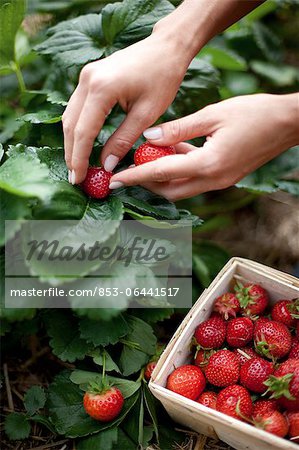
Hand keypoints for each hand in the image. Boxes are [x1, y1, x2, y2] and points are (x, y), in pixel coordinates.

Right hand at [62, 31, 190, 183]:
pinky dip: (77, 128)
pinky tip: (82, 145)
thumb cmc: (163, 78)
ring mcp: (85, 76)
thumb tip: (106, 166)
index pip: (83, 132)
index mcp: (101, 88)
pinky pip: (77, 108)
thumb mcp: (146, 115)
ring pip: (69, 116)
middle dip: (71, 154)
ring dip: (72, 143)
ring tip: (77, 166)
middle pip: (70, 125)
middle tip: (74, 179)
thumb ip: (123, 141)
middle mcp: (87, 80)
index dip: (79, 159)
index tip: (78, 180)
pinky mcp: (89, 77)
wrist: (165, 47)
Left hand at [109, 93, 298, 200]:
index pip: (161, 173)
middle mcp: (212, 180)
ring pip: (181, 187)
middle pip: (169, 190)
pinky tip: (172, 150)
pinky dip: (179, 170)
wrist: (288, 123)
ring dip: (162, 176)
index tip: (114, 181)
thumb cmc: (254, 113)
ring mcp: (220, 182)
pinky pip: (194, 179)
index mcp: (208, 164)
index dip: (134, 177)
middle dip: (146, 182)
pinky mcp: (224, 178)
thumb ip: (178, 129)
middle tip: (127, 168)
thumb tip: (148, 136)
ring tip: (146, 155)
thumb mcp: (212, 115)